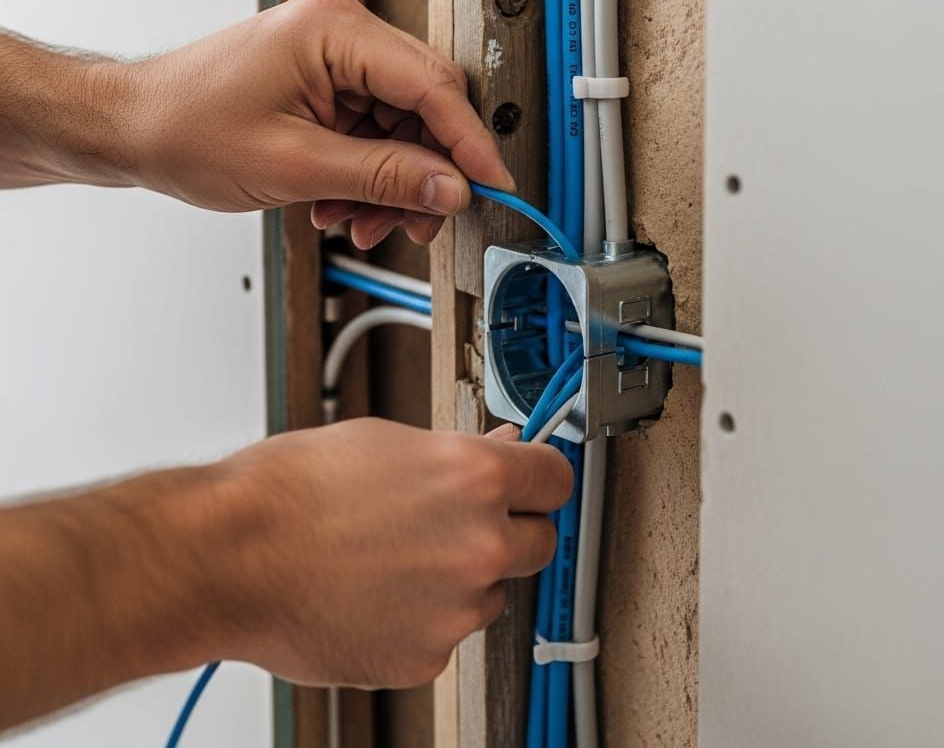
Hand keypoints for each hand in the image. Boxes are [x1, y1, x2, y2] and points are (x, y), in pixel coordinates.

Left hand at [122, 0, 511, 245]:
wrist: (132, 128)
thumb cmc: (184, 127)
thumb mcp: (294, 165)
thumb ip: (384, 176)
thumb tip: (450, 187)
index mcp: (336, 29)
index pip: (433, 86)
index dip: (469, 144)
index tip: (493, 186)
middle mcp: (342, 33)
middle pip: (425, 105)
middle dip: (425, 172)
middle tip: (420, 220)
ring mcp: (336, 57)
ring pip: (404, 127)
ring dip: (393, 183)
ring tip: (362, 221)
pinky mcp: (328, 84)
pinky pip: (375, 133)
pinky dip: (370, 176)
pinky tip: (344, 205)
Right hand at [215, 418, 571, 687]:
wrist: (229, 556)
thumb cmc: (292, 491)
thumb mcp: (387, 440)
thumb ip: (457, 454)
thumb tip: (497, 453)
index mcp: (477, 479)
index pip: (556, 479)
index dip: (540, 477)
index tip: (533, 483)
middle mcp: (480, 546)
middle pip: (539, 542)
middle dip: (509, 530)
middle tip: (459, 522)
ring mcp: (455, 610)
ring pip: (490, 593)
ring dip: (462, 578)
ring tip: (394, 558)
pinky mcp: (424, 658)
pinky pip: (446, 633)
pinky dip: (423, 619)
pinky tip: (375, 593)